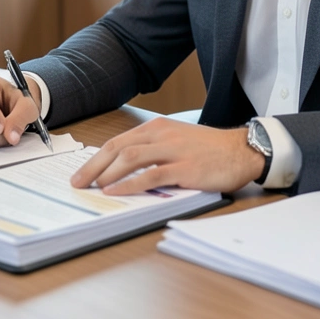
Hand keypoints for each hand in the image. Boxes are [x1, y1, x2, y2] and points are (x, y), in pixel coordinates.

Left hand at [70, 118, 263, 194]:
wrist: (242, 150)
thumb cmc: (210, 149)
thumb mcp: (177, 141)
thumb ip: (153, 150)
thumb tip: (123, 169)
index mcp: (157, 127)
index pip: (118, 141)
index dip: (96, 158)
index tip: (82, 172)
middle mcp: (161, 135)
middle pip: (117, 148)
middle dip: (93, 166)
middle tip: (77, 182)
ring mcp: (173, 151)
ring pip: (130, 158)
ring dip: (106, 173)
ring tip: (92, 187)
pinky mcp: (184, 168)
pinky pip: (151, 175)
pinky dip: (129, 184)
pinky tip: (116, 191)